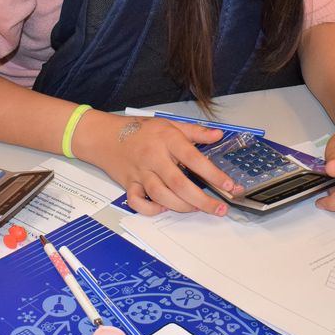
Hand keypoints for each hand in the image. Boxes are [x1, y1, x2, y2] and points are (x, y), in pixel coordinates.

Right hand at [74, 113, 239, 215]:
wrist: (104, 135)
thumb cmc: (139, 130)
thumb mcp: (169, 124)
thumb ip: (195, 132)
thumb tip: (218, 135)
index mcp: (167, 140)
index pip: (194, 159)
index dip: (213, 174)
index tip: (229, 186)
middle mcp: (154, 158)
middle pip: (179, 184)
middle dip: (201, 200)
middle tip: (218, 209)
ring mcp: (140, 173)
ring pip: (161, 196)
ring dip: (181, 206)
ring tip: (196, 208)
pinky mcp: (129, 184)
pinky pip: (138, 202)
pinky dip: (151, 209)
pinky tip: (163, 207)